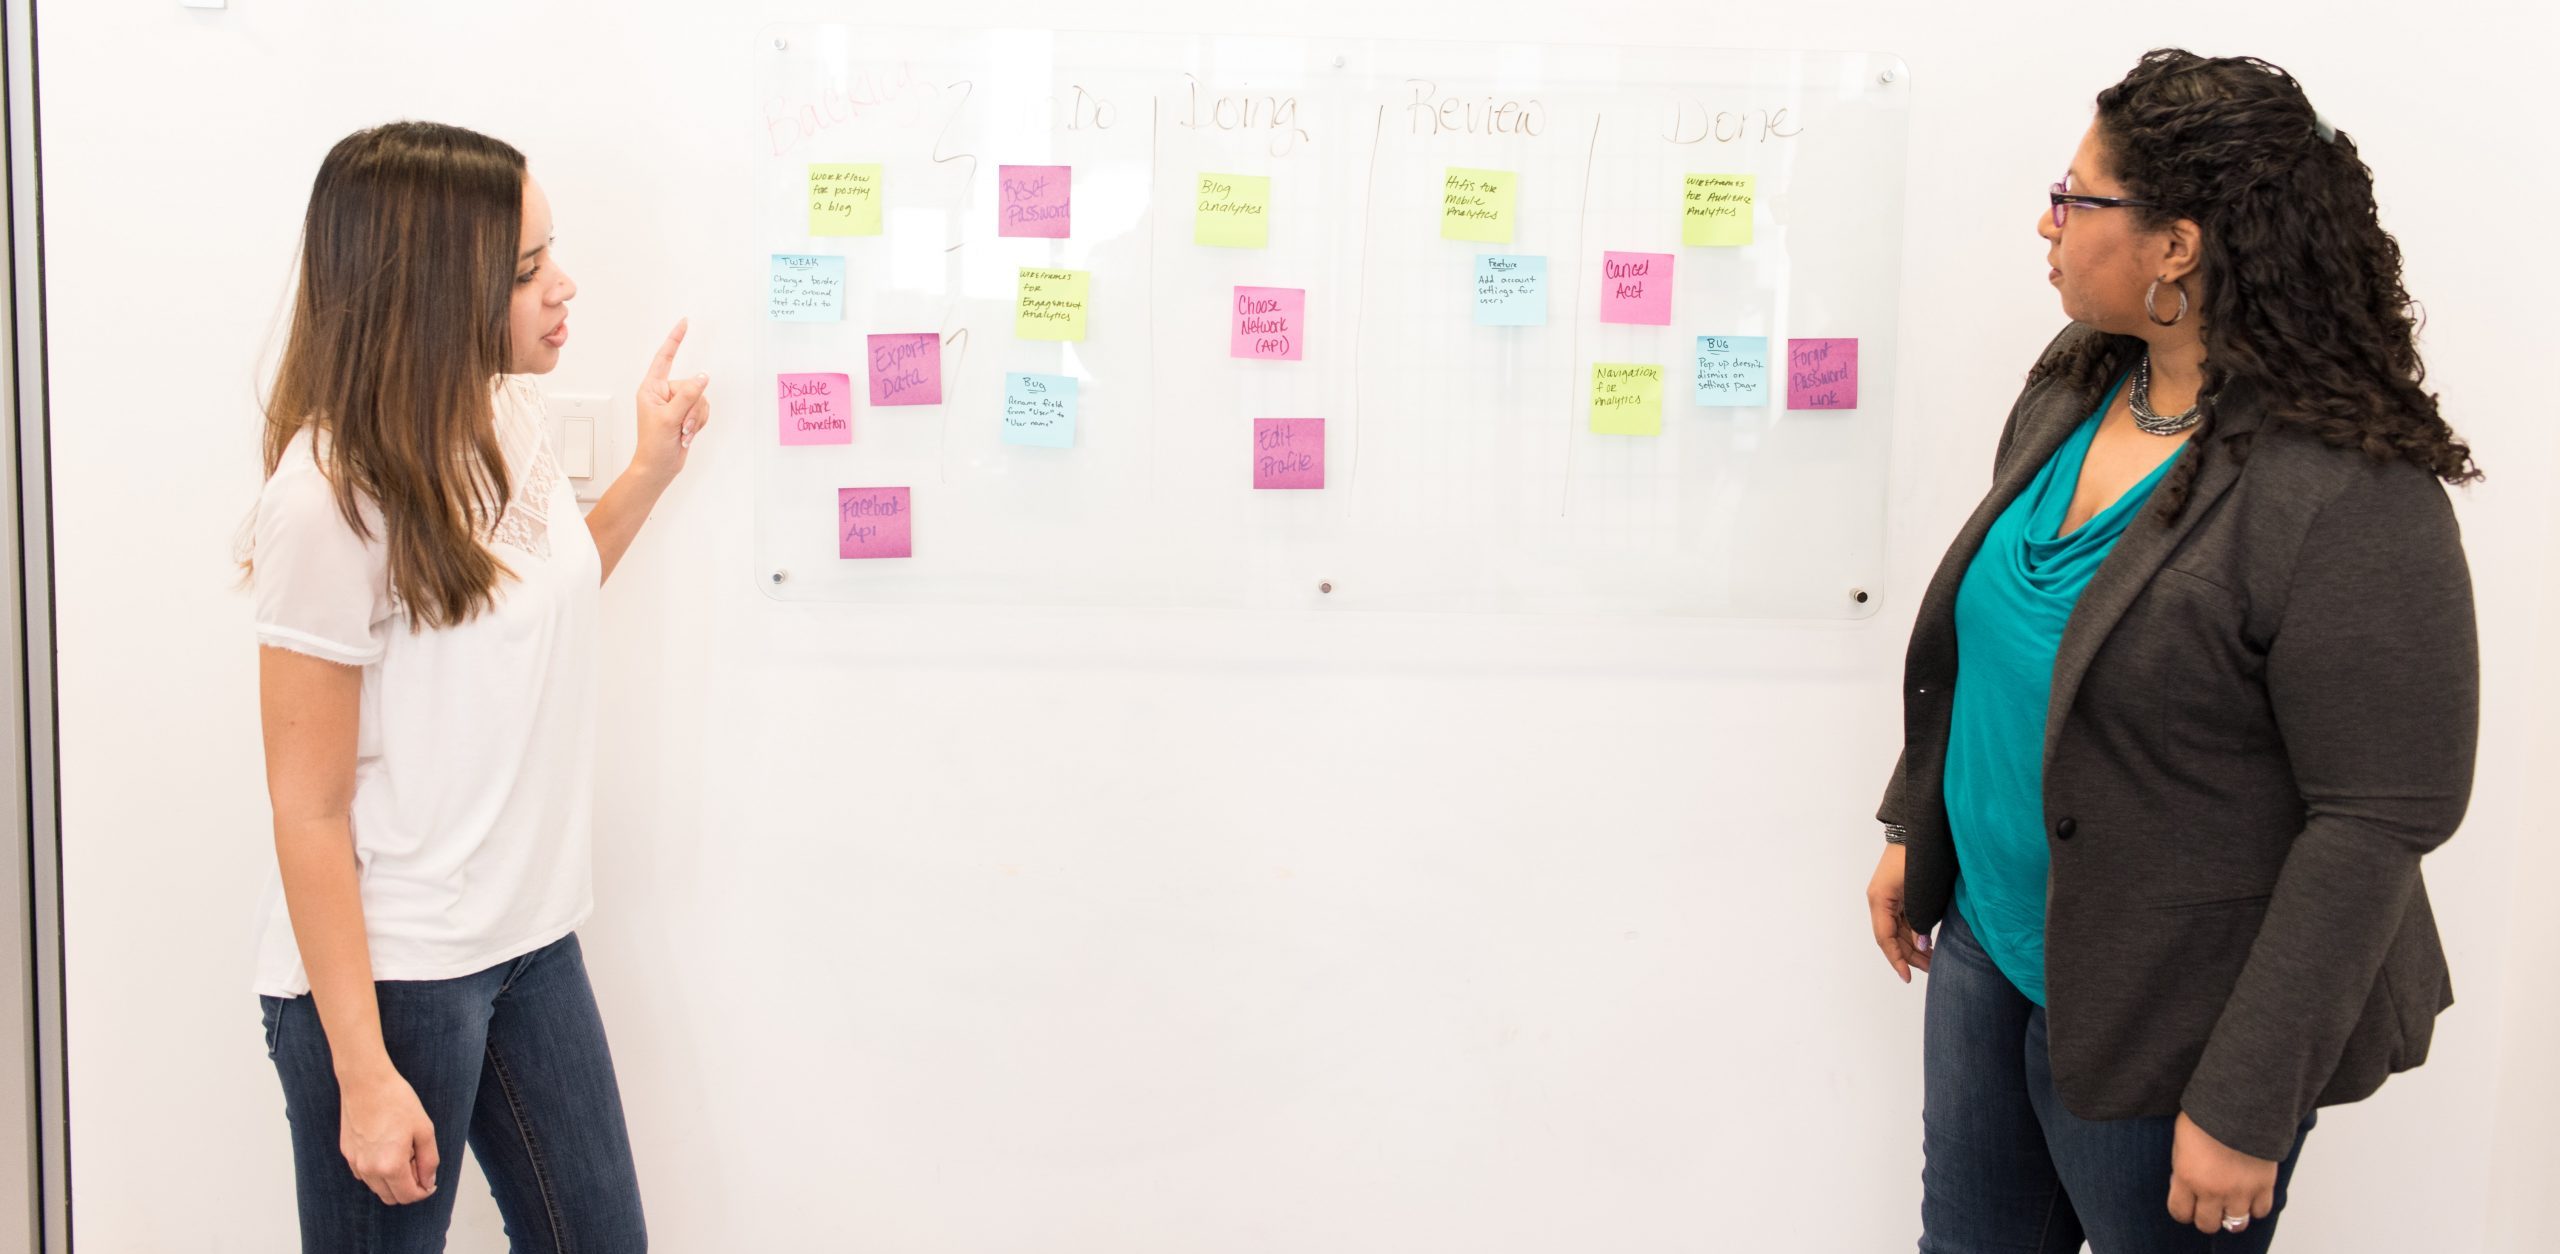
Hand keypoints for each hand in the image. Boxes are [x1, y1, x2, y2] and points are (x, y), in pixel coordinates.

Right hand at [338, 1066, 438, 1204]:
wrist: (366, 1082)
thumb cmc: (397, 1101)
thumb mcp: (424, 1130)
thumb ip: (429, 1161)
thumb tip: (428, 1182)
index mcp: (390, 1166)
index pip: (408, 1197)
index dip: (423, 1192)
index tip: (430, 1182)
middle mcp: (369, 1169)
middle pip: (391, 1198)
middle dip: (408, 1188)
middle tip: (418, 1165)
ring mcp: (355, 1162)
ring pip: (376, 1188)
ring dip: (392, 1181)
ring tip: (403, 1153)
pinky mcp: (347, 1153)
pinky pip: (364, 1174)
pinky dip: (377, 1171)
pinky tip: (386, 1150)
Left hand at [630, 318, 710, 486]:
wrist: (659, 468)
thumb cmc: (654, 445)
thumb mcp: (670, 418)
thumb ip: (688, 395)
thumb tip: (703, 376)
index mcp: (651, 388)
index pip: (664, 358)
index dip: (675, 340)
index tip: (684, 323)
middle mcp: (664, 393)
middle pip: (692, 386)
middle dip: (692, 408)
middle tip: (681, 427)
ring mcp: (676, 404)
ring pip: (701, 399)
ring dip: (696, 419)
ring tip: (683, 433)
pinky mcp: (686, 414)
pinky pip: (703, 410)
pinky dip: (699, 424)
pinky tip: (687, 435)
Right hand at [1865, 843, 1931, 981]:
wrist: (1919, 830)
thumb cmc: (1917, 858)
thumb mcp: (1919, 894)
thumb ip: (1919, 921)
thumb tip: (1922, 944)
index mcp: (1879, 900)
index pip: (1885, 939)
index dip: (1897, 959)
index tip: (1908, 977)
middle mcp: (1880, 901)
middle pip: (1891, 937)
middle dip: (1910, 955)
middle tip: (1930, 969)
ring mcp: (1889, 897)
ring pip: (1897, 930)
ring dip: (1913, 945)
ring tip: (1931, 959)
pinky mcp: (1898, 893)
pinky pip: (1903, 919)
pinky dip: (1914, 932)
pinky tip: (1927, 941)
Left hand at [2167, 1112, 2278, 1234]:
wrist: (2241, 1103)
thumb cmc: (2208, 1115)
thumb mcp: (2181, 1141)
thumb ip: (2183, 1168)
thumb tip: (2185, 1185)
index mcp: (2187, 1177)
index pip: (2180, 1212)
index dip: (2183, 1210)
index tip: (2186, 1204)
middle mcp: (2213, 1190)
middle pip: (2207, 1225)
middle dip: (2206, 1216)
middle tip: (2208, 1205)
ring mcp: (2240, 1191)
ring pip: (2235, 1224)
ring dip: (2231, 1215)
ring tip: (2230, 1202)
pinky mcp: (2264, 1186)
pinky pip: (2261, 1211)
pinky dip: (2255, 1207)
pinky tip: (2249, 1196)